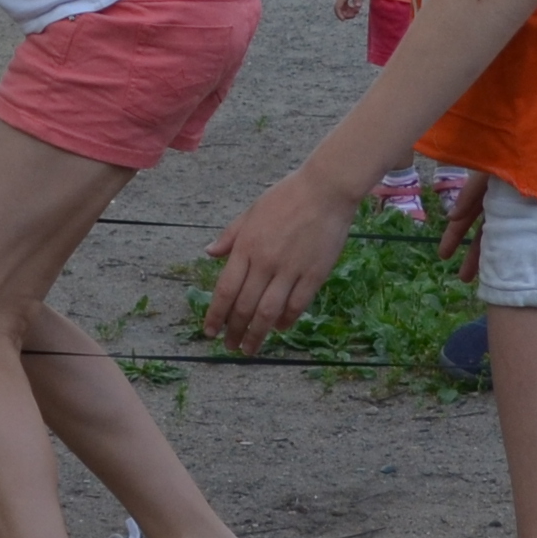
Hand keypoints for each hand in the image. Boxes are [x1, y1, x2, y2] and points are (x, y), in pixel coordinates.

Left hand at [202, 168, 358, 352]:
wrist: (326, 189)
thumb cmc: (287, 196)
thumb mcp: (251, 212)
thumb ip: (230, 236)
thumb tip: (209, 253)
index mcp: (247, 246)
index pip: (225, 290)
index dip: (216, 315)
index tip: (210, 332)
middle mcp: (265, 261)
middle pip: (245, 306)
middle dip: (235, 331)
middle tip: (231, 346)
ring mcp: (291, 269)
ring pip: (268, 312)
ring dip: (257, 334)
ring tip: (250, 348)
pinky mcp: (315, 274)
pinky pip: (297, 305)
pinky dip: (286, 320)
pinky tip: (279, 328)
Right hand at [332, 0, 363, 20]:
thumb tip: (358, 7)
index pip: (337, 8)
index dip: (339, 15)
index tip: (344, 20)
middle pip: (339, 10)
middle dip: (346, 14)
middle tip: (355, 14)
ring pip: (342, 7)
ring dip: (348, 11)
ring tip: (357, 11)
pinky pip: (344, 4)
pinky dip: (349, 7)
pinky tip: (355, 7)